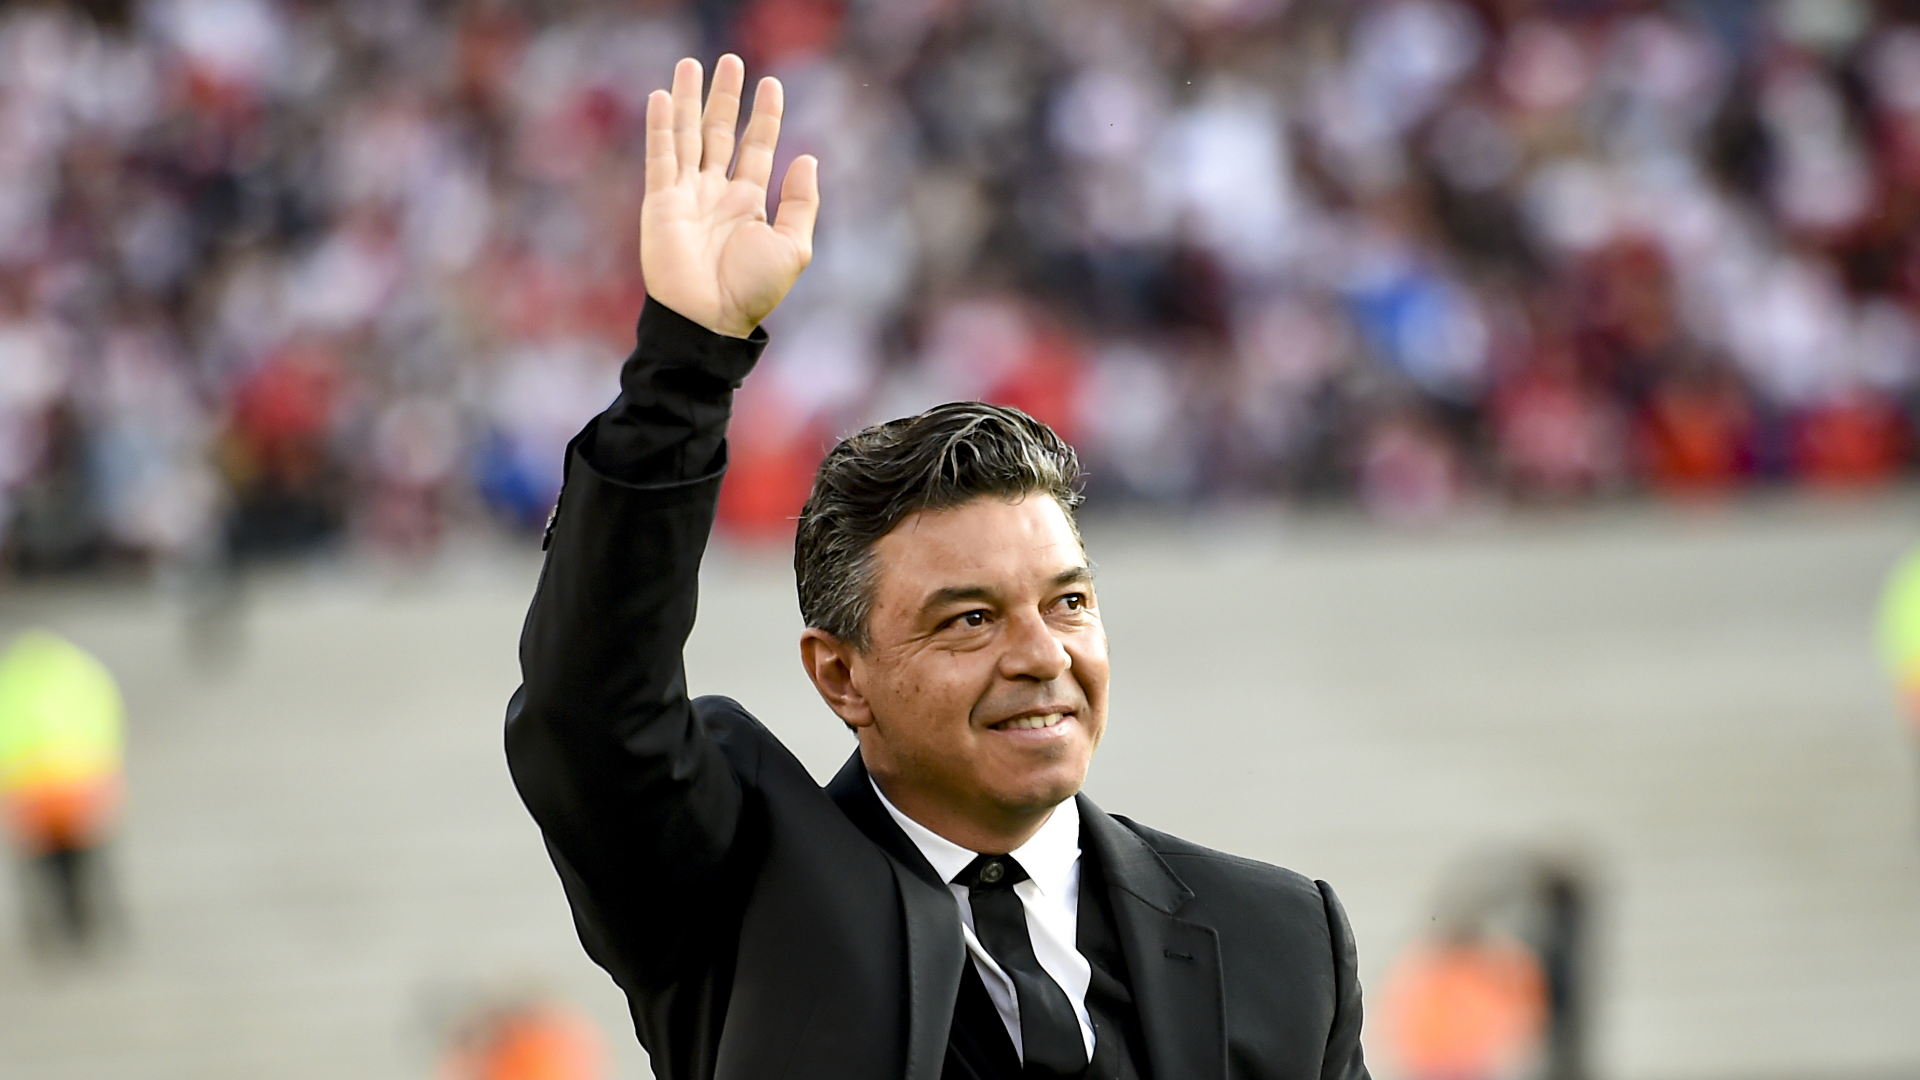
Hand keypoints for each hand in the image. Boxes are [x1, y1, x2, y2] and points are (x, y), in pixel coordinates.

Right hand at [641, 55, 819, 338]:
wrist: (710, 318)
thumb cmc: (753, 290)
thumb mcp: (793, 246)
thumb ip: (800, 202)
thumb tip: (807, 158)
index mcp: (749, 202)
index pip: (757, 146)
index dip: (765, 116)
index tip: (772, 83)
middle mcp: (717, 192)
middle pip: (721, 132)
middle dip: (726, 97)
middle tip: (731, 61)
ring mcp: (687, 195)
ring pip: (688, 135)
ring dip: (690, 100)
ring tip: (691, 64)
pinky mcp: (661, 202)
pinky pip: (661, 156)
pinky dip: (661, 126)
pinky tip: (664, 97)